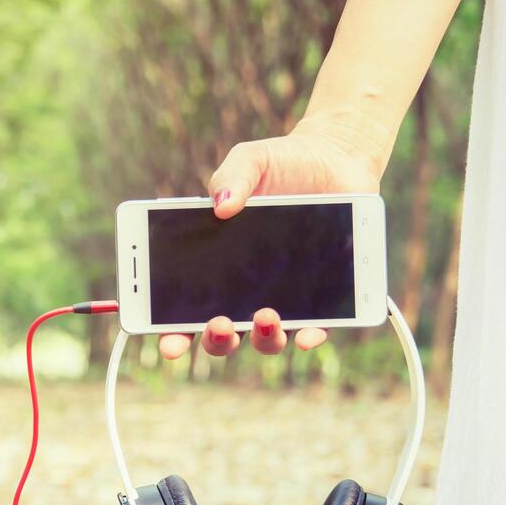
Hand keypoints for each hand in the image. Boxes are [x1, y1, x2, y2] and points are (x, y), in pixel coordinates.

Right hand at [159, 115, 384, 359]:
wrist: (336, 161)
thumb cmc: (283, 165)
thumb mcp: (250, 162)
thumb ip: (231, 178)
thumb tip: (219, 205)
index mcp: (216, 264)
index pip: (186, 310)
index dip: (174, 333)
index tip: (169, 344)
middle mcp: (246, 290)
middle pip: (223, 334)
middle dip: (215, 338)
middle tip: (217, 323)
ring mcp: (284, 298)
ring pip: (266, 338)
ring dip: (262, 337)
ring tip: (266, 316)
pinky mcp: (324, 298)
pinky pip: (315, 328)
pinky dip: (309, 336)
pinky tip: (307, 334)